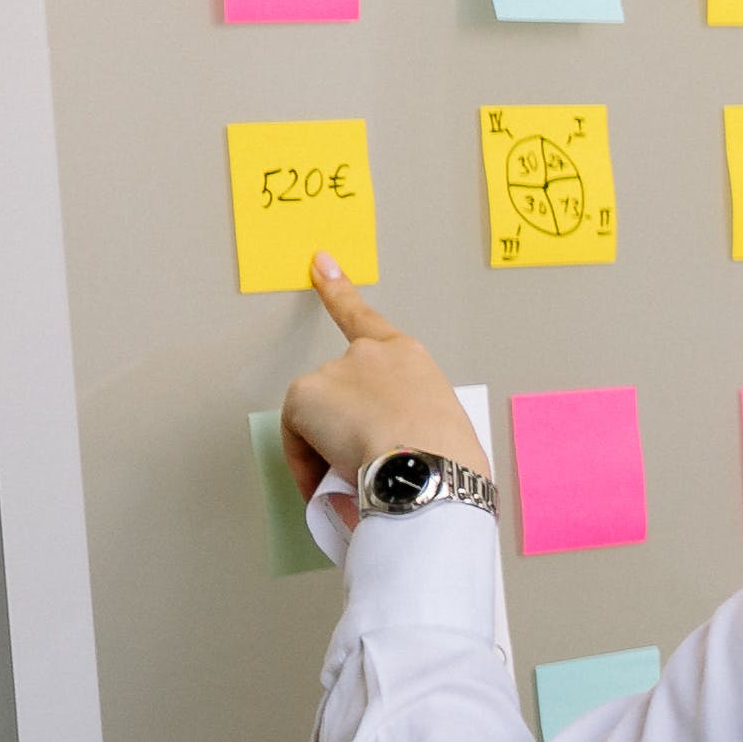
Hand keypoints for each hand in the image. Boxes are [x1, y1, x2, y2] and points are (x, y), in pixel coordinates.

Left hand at [280, 259, 488, 498]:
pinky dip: (305, 461)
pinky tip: (333, 477)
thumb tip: (376, 447)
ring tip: (355, 475)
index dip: (339, 289)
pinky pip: (296, 435)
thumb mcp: (438, 424)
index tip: (320, 264)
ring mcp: (333, 371)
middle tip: (359, 463)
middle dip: (340, 425)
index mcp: (407, 357)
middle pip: (336, 390)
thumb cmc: (446, 459)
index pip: (364, 318)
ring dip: (325, 445)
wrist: (426, 469)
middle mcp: (367, 354)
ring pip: (316, 416)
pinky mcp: (303, 395)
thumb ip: (404, 417)